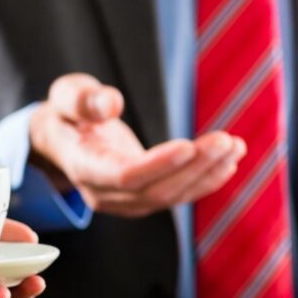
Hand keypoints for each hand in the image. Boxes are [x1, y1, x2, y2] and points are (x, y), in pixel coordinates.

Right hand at [28, 73, 245, 217]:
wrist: (62, 139)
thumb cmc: (65, 113)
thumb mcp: (65, 96)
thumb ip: (82, 99)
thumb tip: (111, 104)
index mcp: (83, 167)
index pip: (125, 176)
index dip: (158, 165)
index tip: (189, 146)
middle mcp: (105, 194)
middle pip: (155, 191)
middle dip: (194, 168)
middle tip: (226, 141)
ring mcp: (124, 201)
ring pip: (170, 196)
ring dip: (206, 174)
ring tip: (235, 147)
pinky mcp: (142, 198)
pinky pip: (176, 195)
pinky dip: (205, 181)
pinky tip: (229, 163)